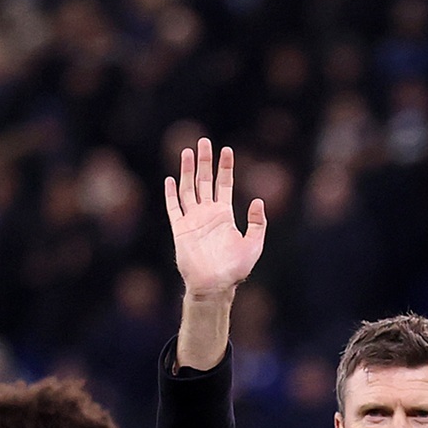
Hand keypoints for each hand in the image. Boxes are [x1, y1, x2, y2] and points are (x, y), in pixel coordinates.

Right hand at [167, 138, 264, 370]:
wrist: (214, 286)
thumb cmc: (235, 269)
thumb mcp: (253, 244)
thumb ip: (257, 222)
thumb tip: (257, 200)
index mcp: (224, 215)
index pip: (224, 184)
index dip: (225, 167)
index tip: (227, 150)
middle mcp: (207, 213)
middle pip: (205, 180)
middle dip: (204, 161)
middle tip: (203, 141)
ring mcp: (192, 220)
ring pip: (188, 189)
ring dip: (187, 171)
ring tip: (187, 151)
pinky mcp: (179, 230)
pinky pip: (174, 208)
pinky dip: (171, 194)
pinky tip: (170, 179)